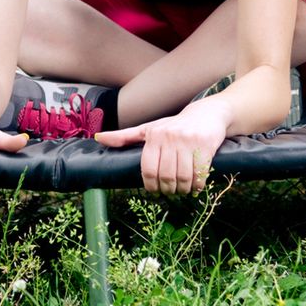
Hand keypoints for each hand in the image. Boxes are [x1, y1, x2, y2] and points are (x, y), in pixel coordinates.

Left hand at [95, 102, 227, 195]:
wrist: (207, 114)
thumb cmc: (175, 125)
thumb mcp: (149, 129)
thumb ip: (125, 136)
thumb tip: (98, 138)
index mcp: (154, 135)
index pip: (148, 169)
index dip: (151, 186)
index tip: (155, 190)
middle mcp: (170, 137)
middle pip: (166, 176)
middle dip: (168, 190)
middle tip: (171, 192)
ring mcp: (189, 141)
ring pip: (183, 178)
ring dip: (183, 190)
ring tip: (183, 190)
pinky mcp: (205, 146)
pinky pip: (199, 174)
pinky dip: (197, 185)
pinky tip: (196, 186)